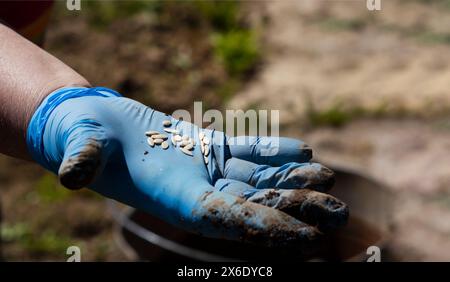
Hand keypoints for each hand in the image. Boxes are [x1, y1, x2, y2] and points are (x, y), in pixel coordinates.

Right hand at [27, 87, 347, 252]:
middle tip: (337, 216)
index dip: (265, 227)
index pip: (226, 218)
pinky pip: (246, 151)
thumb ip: (81, 158)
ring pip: (257, 178)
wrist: (95, 126)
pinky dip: (273, 152)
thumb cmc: (84, 136)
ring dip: (292, 180)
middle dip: (295, 210)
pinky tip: (302, 151)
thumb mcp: (80, 145)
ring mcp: (206, 169)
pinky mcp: (209, 148)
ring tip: (329, 180)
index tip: (306, 239)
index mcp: (174, 198)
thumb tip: (70, 173)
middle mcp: (197, 189)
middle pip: (253, 203)